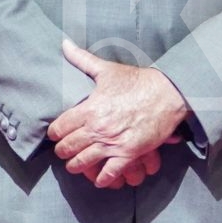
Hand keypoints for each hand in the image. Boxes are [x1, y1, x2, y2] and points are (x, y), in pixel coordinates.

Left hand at [48, 40, 188, 188]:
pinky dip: (102, 178)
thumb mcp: (107, 69)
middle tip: (63, 152)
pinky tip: (98, 179)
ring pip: (83, 163)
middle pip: (68, 148)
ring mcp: (113, 143)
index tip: (56, 134)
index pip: (60, 127)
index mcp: (90, 108)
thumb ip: (82, 59)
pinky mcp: (129, 153)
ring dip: (76, 166)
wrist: (166, 93)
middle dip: (62, 152)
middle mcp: (98, 128)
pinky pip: (109, 173)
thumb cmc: (136, 81)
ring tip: (75, 166)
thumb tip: (64, 44)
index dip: (55, 133)